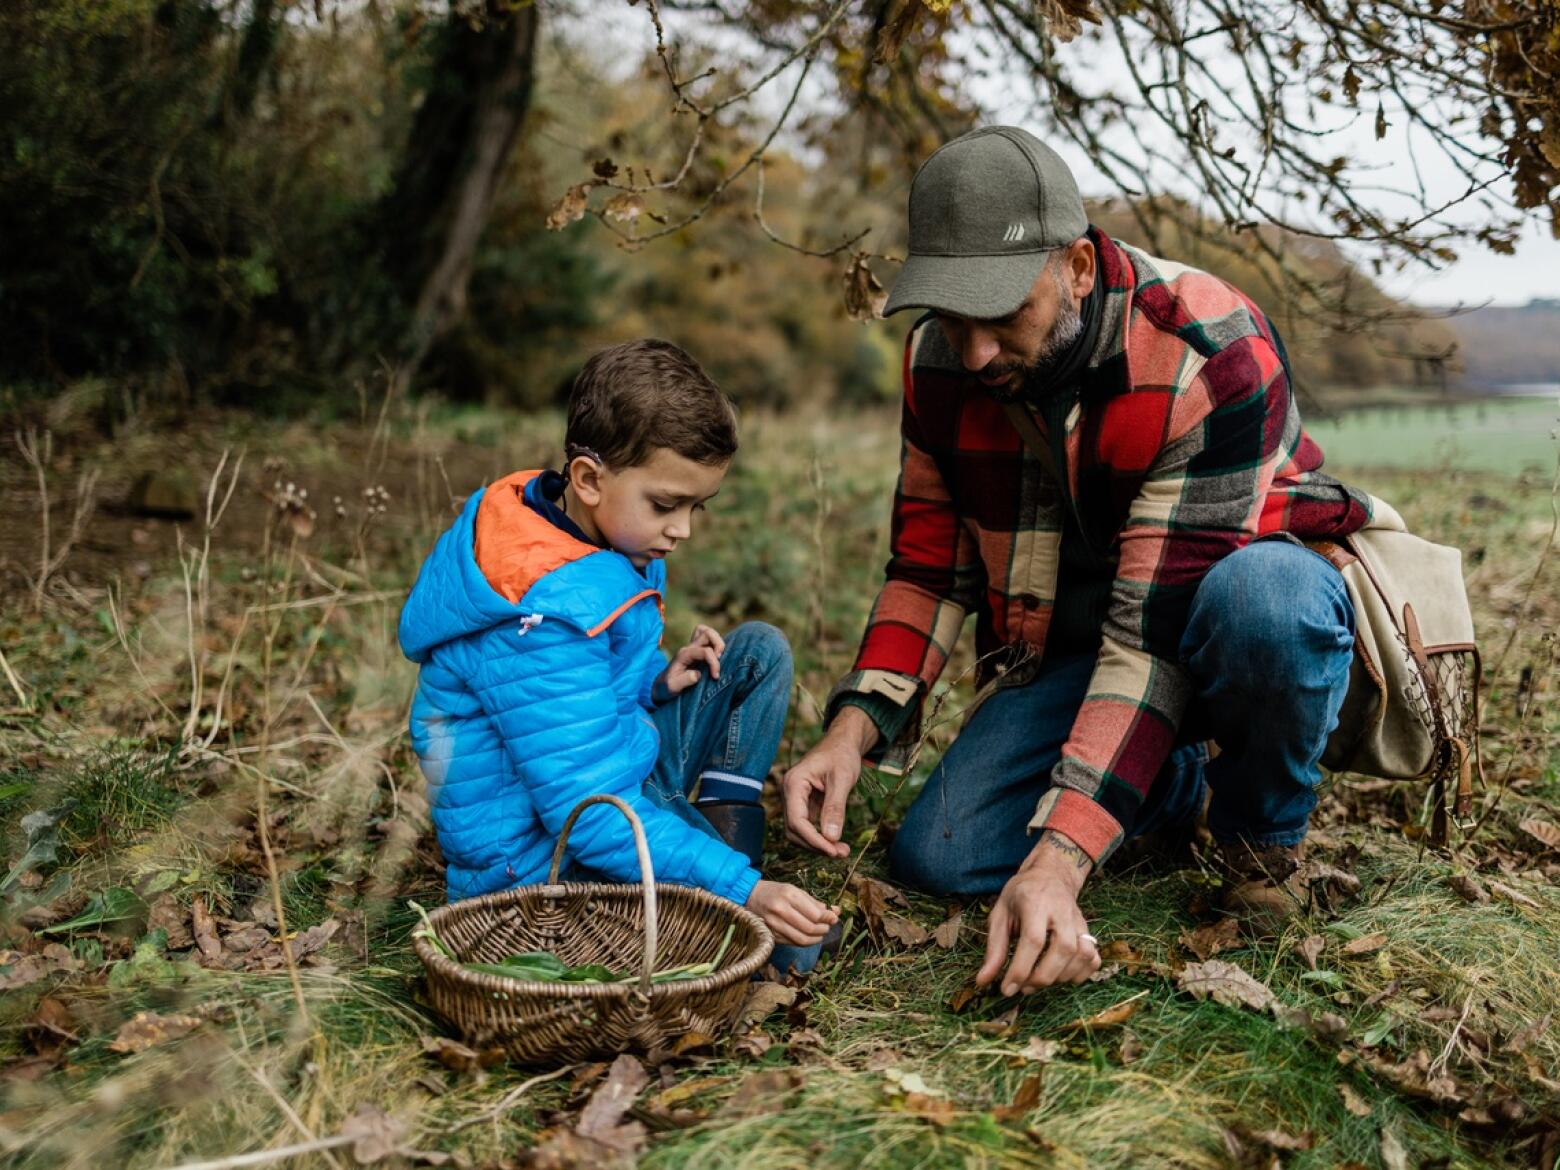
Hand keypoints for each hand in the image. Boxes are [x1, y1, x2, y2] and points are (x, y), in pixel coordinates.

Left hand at [655, 624, 724, 696]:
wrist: (661, 685)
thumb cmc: (667, 686)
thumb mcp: (673, 686)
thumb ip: (685, 680)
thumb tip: (698, 674)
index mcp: (684, 655)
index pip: (705, 651)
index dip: (714, 663)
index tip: (715, 677)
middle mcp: (689, 648)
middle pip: (707, 633)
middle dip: (719, 645)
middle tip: (719, 659)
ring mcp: (693, 647)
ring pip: (707, 632)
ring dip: (718, 642)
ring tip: (719, 656)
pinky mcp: (697, 651)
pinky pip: (707, 638)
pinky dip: (715, 643)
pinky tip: (716, 656)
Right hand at [746, 880, 839, 946]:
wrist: (750, 896)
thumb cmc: (776, 891)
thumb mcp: (795, 890)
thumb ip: (815, 902)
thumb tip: (835, 911)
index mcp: (789, 895)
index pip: (815, 914)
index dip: (828, 918)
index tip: (834, 918)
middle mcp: (781, 910)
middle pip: (809, 928)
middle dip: (823, 930)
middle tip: (827, 927)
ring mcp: (774, 924)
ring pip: (801, 939)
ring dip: (816, 939)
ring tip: (820, 934)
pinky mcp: (771, 935)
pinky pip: (792, 942)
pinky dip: (804, 942)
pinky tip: (808, 937)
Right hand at [782, 708, 877, 858]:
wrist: (842, 743)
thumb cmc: (841, 755)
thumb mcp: (842, 779)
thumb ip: (835, 808)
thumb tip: (832, 838)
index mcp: (794, 783)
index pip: (797, 821)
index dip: (814, 840)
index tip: (834, 851)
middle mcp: (789, 793)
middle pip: (794, 830)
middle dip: (816, 845)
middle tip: (842, 853)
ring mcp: (794, 800)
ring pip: (799, 832)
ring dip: (818, 844)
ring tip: (842, 850)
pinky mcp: (803, 805)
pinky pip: (807, 826)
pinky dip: (820, 837)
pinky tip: (837, 841)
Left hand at [976, 830, 1099, 993]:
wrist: (1050, 875)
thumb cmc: (1021, 895)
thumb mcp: (1000, 915)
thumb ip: (994, 949)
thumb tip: (983, 981)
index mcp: (1035, 903)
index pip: (1034, 940)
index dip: (1021, 969)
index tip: (1007, 988)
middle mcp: (1062, 911)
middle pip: (1062, 949)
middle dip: (1042, 977)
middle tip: (1024, 988)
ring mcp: (1078, 921)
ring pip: (1081, 955)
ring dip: (1060, 977)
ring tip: (1039, 982)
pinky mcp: (1087, 930)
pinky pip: (1093, 957)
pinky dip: (1081, 974)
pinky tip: (1061, 976)